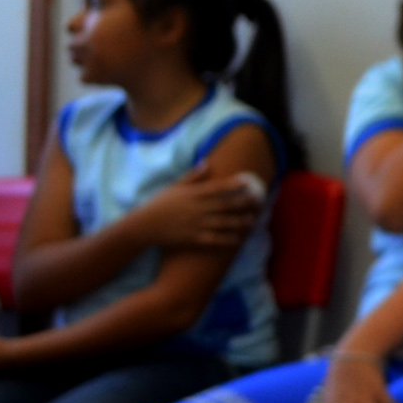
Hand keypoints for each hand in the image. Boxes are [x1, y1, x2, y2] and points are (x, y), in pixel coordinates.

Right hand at [128, 160, 261, 250]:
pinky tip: (238, 240)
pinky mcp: (193, 239)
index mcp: (194, 194)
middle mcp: (198, 209)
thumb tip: (207, 162)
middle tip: (259, 200)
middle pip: (226, 205)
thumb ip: (193, 176)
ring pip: (223, 223)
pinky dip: (226, 240)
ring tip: (253, 221)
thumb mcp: (175, 186)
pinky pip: (214, 240)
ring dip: (239, 222)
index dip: (235, 184)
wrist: (143, 226)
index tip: (249, 181)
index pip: (219, 187)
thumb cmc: (159, 204)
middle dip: (244, 203)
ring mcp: (196, 224)